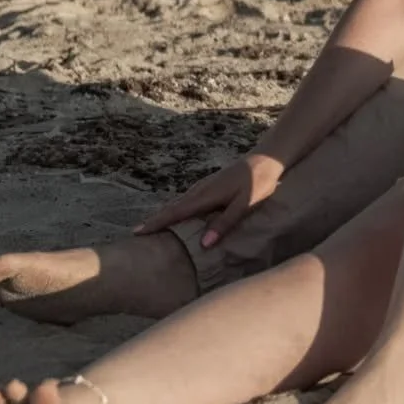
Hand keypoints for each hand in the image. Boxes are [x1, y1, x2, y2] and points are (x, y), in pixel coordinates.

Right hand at [135, 151, 284, 247]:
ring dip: (165, 214)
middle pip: (173, 207)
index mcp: (206, 196)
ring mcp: (205, 186)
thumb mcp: (245, 205)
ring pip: (180, 202)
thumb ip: (225, 223)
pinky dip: (177, 208)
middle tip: (136, 234)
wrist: (267, 159)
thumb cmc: (258, 183)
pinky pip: (188, 199)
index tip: (137, 233)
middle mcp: (201, 190)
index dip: (157, 223)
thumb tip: (204, 244)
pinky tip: (177, 215)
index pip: (176, 212)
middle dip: (155, 220)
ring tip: (151, 228)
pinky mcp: (211, 185)